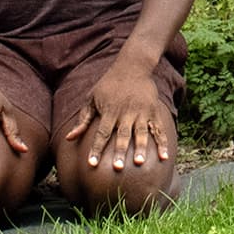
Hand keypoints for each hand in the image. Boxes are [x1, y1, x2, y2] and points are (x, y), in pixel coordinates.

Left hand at [63, 59, 174, 180]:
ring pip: (141, 133)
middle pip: (122, 135)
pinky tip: (164, 157)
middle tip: (118, 168)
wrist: (133, 66)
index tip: (92, 163)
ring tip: (140, 162)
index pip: (101, 133)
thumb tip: (69, 138)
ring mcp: (141, 112)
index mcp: (109, 111)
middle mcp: (125, 113)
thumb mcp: (91, 99)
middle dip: (120, 151)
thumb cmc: (108, 85)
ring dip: (141, 148)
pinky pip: (158, 130)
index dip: (96, 149)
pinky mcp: (153, 111)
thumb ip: (82, 120)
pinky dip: (163, 143)